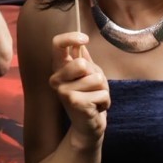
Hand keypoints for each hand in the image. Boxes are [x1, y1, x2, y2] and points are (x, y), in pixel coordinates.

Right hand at [49, 32, 109, 147]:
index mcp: (59, 67)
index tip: (84, 39)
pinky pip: (102, 94)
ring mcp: (63, 90)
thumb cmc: (90, 96)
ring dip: (103, 90)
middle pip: (83, 63)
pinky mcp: (75, 102)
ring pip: (96, 79)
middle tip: (93, 87)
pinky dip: (105, 102)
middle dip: (97, 75)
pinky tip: (96, 108)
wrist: (88, 125)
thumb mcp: (88, 74)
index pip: (57, 44)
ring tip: (95, 98)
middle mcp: (56, 78)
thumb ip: (84, 58)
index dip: (70, 37)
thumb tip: (81, 42)